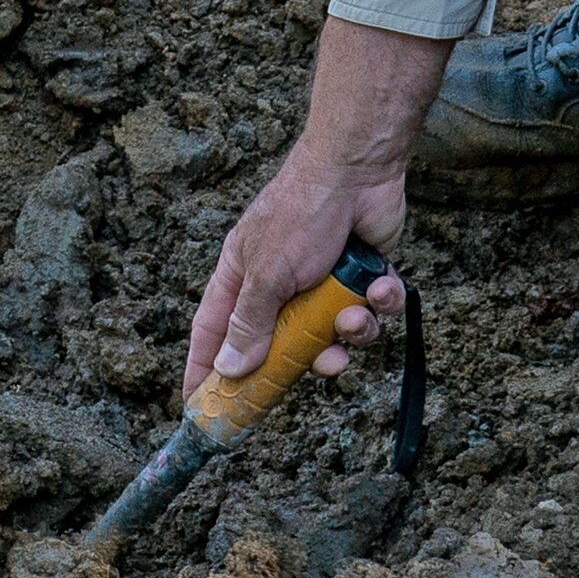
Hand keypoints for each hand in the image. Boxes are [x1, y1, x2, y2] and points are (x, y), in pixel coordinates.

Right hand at [183, 150, 408, 398]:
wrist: (359, 171)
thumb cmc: (302, 211)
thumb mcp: (268, 273)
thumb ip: (249, 323)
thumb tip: (229, 368)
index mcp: (242, 277)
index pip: (214, 332)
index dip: (205, 369)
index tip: (200, 406)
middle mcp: (279, 283)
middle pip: (282, 344)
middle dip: (306, 357)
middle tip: (321, 366)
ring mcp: (321, 282)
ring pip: (332, 334)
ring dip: (350, 330)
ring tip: (354, 314)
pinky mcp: (359, 278)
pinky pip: (369, 311)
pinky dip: (378, 303)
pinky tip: (378, 287)